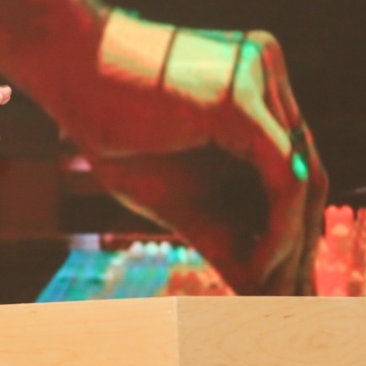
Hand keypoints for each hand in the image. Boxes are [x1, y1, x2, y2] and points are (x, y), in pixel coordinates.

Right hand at [93, 24, 327, 294]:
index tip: (282, 279)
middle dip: (299, 241)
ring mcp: (260, 81)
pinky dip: (280, 230)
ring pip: (303, 179)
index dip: (288, 225)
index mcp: (252, 85)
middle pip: (304, 171)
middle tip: (297, 300)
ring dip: (292, 244)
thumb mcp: (167, 191)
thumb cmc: (101, 122)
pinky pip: (284, 178)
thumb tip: (257, 286)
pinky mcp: (242, 103)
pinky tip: (263, 268)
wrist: (61, 66)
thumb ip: (215, 228)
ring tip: (277, 293)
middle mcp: (266, 75)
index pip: (287, 164)